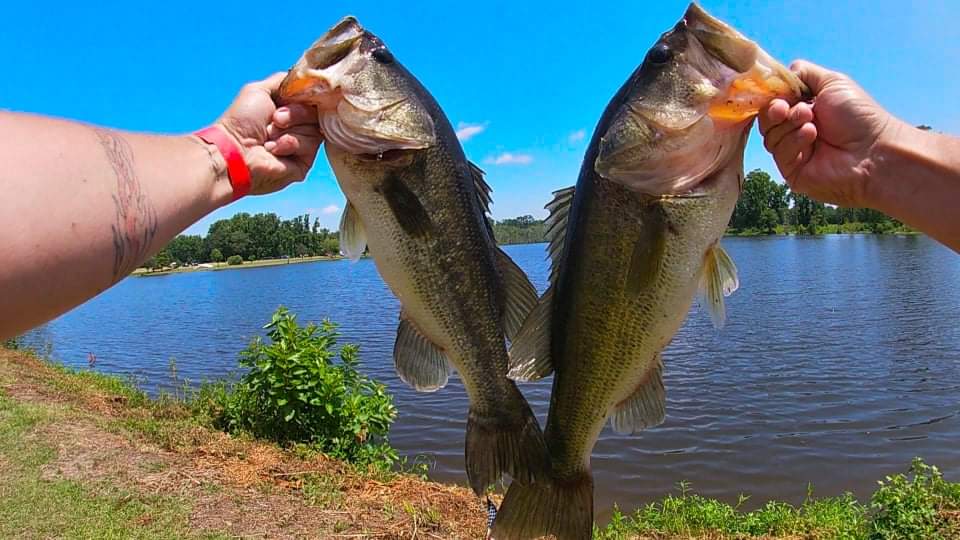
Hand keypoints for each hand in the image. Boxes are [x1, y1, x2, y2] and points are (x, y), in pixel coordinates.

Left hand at [216, 73, 322, 194]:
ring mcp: (301, 145)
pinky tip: (273, 149)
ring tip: (269, 137)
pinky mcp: (304, 162)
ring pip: (314, 130)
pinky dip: (289, 145)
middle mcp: (297, 127)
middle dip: (296, 113)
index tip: (293, 98)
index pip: (312, 99)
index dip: (307, 97)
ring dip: (289, 131)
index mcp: (289, 110)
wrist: (235, 150)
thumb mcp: (259, 89)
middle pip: (316, 114)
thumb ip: (285, 80)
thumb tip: (306, 77)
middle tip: (276, 118)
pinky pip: (310, 147)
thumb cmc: (241, 121)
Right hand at [759, 60, 898, 207]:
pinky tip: (811, 136)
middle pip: (766, 121)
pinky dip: (794, 141)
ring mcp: (794, 152)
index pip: (773, 103)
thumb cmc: (858, 116)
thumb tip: (777, 75)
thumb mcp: (832, 81)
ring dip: (789, 125)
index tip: (779, 95)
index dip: (771, 98)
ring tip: (812, 122)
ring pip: (770, 137)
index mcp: (804, 109)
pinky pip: (779, 154)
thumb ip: (802, 72)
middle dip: (776, 112)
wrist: (874, 149)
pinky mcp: (792, 172)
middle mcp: (796, 131)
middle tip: (790, 110)